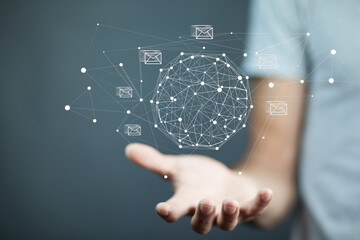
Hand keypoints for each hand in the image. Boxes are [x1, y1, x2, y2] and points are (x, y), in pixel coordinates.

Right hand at [125, 143, 272, 233]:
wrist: (225, 183)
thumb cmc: (199, 178)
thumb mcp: (177, 167)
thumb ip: (155, 162)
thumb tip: (129, 149)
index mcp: (187, 201)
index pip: (174, 211)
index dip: (168, 211)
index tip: (162, 209)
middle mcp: (206, 212)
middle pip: (201, 224)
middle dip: (203, 216)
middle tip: (205, 203)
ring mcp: (226, 213)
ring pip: (227, 223)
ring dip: (228, 215)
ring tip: (228, 203)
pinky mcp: (245, 208)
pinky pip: (253, 210)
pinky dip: (260, 203)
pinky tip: (266, 192)